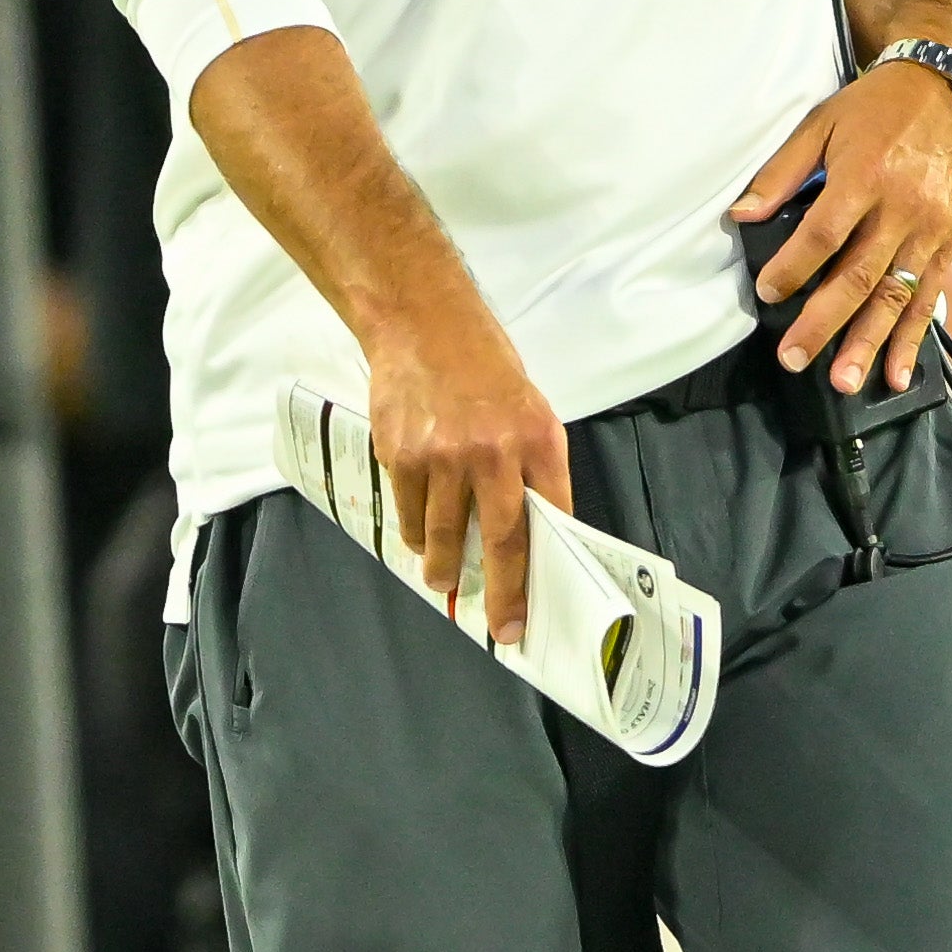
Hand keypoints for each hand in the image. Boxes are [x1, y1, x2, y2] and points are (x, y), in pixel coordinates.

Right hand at [365, 275, 573, 648]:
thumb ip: (532, 468)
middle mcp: (494, 453)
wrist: (424, 326)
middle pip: (502, 542)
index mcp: (538, 440)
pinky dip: (415, 533)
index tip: (537, 605)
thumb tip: (531, 531)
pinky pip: (409, 514)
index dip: (543, 568)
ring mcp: (444, 457)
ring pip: (444, 536)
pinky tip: (420, 535)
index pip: (549, 518)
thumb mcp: (529, 411)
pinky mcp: (402, 456)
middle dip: (503, 594)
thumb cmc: (483, 370)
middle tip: (502, 625)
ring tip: (443, 580)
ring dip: (444, 568)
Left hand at [733, 63, 951, 396]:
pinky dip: (913, 340)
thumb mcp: (821, 124)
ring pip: (894, 297)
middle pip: (858, 276)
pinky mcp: (946, 246)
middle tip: (794, 358)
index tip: (767, 293)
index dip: (793, 267)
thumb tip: (741, 216)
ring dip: (868, 343)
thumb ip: (781, 172)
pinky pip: (927, 299)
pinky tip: (897, 374)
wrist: (947, 94)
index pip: (823, 234)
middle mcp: (900, 210)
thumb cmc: (874, 109)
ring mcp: (928, 232)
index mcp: (865, 177)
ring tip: (844, 382)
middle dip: (823, 323)